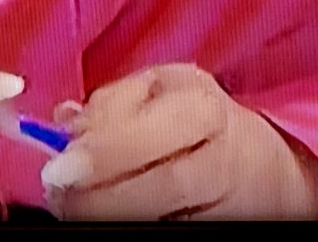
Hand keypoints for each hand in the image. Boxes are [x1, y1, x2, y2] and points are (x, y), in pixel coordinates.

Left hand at [38, 63, 317, 221]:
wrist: (258, 166)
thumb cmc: (196, 120)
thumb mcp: (161, 90)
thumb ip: (113, 105)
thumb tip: (64, 127)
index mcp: (206, 108)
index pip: (159, 132)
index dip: (107, 151)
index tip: (59, 166)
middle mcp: (221, 161)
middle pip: (167, 185)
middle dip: (103, 195)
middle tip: (60, 195)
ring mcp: (223, 206)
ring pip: (165, 219)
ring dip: (110, 213)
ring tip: (72, 207)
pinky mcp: (216, 230)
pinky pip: (164, 230)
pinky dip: (128, 223)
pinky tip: (104, 215)